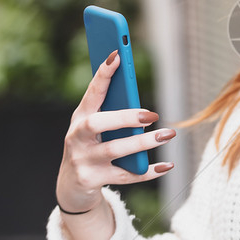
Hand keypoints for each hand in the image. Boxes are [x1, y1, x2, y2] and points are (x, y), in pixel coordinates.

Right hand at [56, 49, 176, 216]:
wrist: (71, 185)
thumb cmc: (90, 146)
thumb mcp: (94, 128)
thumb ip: (112, 113)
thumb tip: (143, 107)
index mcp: (80, 117)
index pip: (91, 92)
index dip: (102, 74)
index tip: (117, 54)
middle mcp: (77, 137)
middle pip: (98, 124)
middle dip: (124, 117)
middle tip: (151, 114)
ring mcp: (83, 160)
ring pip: (115, 150)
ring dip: (144, 143)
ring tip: (168, 134)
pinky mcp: (92, 179)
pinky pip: (126, 176)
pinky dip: (148, 172)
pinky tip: (167, 165)